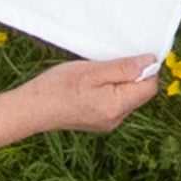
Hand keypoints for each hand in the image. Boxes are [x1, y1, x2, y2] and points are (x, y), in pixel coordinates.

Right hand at [14, 53, 165, 135]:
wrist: (30, 109)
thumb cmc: (57, 87)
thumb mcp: (93, 71)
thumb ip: (124, 68)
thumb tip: (150, 62)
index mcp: (117, 107)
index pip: (149, 87)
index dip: (145, 69)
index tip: (129, 57)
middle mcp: (116, 119)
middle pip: (139, 93)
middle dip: (130, 75)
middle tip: (107, 64)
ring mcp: (107, 123)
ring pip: (126, 97)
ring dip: (118, 82)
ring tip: (95, 75)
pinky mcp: (98, 122)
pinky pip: (114, 102)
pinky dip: (109, 90)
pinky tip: (90, 85)